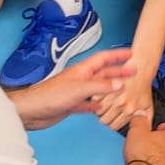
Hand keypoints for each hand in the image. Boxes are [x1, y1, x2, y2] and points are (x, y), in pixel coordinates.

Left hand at [11, 48, 133, 128]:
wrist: (31, 110)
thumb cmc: (49, 95)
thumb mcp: (79, 88)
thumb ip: (100, 86)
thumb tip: (119, 84)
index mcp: (82, 71)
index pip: (103, 59)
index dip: (117, 55)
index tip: (130, 53)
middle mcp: (80, 79)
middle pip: (104, 73)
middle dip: (118, 72)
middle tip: (133, 71)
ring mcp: (76, 92)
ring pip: (98, 88)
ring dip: (110, 88)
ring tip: (123, 89)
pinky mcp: (71, 105)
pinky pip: (88, 103)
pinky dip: (96, 104)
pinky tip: (102, 107)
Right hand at [97, 76, 151, 132]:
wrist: (140, 69)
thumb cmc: (143, 87)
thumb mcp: (148, 106)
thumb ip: (146, 120)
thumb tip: (144, 130)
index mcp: (130, 111)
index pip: (114, 126)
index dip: (113, 123)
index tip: (114, 119)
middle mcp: (121, 104)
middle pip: (104, 120)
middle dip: (106, 117)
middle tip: (109, 111)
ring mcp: (111, 96)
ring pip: (98, 111)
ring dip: (100, 109)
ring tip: (106, 104)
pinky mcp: (105, 87)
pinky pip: (94, 100)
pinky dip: (97, 99)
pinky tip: (103, 96)